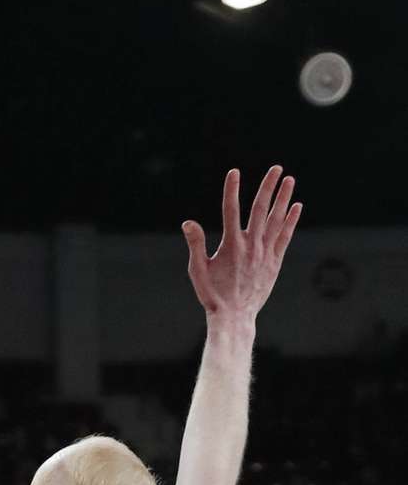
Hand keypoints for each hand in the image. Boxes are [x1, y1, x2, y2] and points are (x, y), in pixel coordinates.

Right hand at [183, 166, 302, 322]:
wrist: (234, 316)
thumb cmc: (212, 294)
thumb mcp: (197, 270)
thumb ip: (195, 244)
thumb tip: (188, 222)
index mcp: (231, 245)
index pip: (231, 210)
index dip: (231, 190)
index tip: (233, 172)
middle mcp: (251, 246)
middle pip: (261, 209)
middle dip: (268, 186)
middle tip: (276, 168)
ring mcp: (265, 253)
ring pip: (277, 220)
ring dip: (284, 198)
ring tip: (290, 180)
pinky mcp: (274, 262)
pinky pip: (285, 237)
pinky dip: (291, 221)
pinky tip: (296, 207)